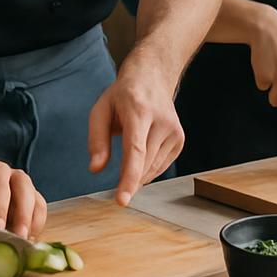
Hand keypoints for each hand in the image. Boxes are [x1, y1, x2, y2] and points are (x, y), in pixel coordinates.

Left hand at [0, 159, 46, 239]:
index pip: (0, 186)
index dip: (0, 208)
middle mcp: (14, 175)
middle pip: (25, 191)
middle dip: (23, 217)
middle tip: (18, 238)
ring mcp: (26, 187)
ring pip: (37, 202)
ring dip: (33, 225)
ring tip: (23, 244)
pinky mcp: (32, 201)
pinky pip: (40, 213)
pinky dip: (36, 228)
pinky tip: (27, 242)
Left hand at [88, 58, 182, 206]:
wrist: (152, 77)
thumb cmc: (123, 95)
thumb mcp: (101, 109)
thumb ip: (96, 139)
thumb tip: (95, 169)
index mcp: (139, 110)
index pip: (135, 150)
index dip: (128, 178)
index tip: (122, 200)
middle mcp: (161, 120)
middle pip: (143, 163)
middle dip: (127, 179)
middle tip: (116, 182)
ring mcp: (174, 130)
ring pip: (152, 169)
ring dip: (136, 173)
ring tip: (130, 148)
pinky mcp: (180, 139)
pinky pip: (160, 166)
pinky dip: (147, 169)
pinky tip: (142, 153)